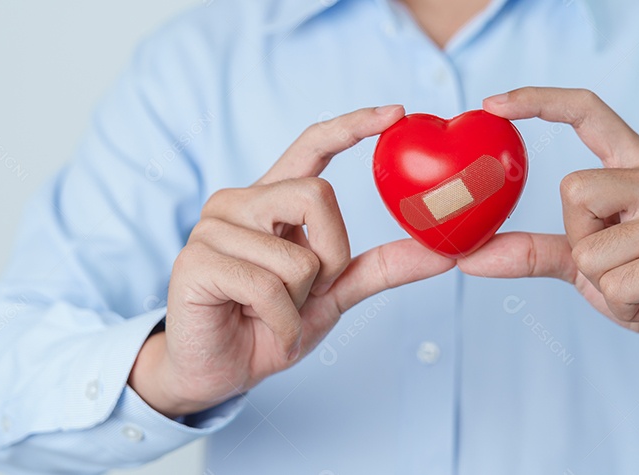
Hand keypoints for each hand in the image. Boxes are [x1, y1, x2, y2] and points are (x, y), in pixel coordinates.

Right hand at [130, 106, 455, 416]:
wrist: (220, 372)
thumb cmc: (270, 325)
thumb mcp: (335, 293)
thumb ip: (383, 268)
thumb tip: (444, 253)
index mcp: (271, 198)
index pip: (312, 144)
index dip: (353, 125)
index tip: (396, 113)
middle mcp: (239, 201)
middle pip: (318, 195)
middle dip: (332, 255)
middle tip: (310, 291)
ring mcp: (211, 228)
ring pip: (298, 255)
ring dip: (301, 299)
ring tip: (274, 315)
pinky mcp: (195, 262)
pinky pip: (268, 288)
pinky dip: (283, 322)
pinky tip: (266, 330)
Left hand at [459, 88, 638, 372]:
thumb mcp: (586, 262)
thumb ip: (533, 251)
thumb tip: (467, 257)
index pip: (590, 113)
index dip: (540, 101)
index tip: (492, 103)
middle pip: (574, 191)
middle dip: (582, 241)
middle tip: (622, 263)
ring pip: (591, 249)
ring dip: (605, 283)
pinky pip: (615, 285)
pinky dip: (625, 306)